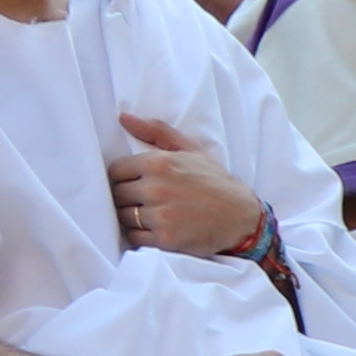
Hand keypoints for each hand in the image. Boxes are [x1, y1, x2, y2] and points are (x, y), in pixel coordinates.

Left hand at [104, 109, 267, 259]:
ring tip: (153, 215)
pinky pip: (135, 238)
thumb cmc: (213, 180)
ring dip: (134, 218)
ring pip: (124, 217)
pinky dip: (142, 236)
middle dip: (128, 198)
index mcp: (158, 163)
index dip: (124, 177)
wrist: (240, 216)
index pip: (115, 171)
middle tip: (146, 200)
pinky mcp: (164, 239)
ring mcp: (159, 215)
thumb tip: (123, 117)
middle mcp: (155, 188)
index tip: (136, 182)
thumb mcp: (189, 148)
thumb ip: (155, 130)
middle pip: (117, 195)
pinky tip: (158, 229)